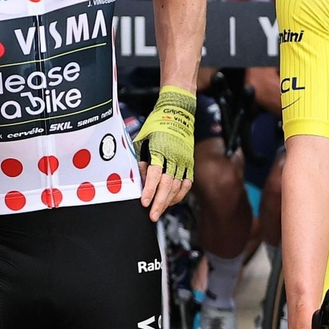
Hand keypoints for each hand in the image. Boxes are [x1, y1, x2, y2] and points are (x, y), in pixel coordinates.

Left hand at [134, 86, 196, 220]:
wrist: (178, 113)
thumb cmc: (157, 124)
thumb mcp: (142, 139)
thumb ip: (140, 159)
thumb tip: (138, 178)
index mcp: (160, 149)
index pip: (155, 174)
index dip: (149, 190)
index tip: (144, 203)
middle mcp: (174, 156)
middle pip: (168, 184)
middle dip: (160, 202)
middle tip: (153, 216)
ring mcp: (184, 160)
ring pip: (178, 186)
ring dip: (169, 201)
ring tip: (160, 211)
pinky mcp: (190, 162)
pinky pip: (187, 182)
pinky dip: (180, 193)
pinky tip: (172, 200)